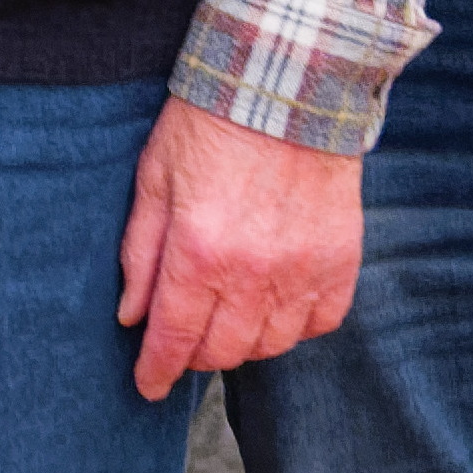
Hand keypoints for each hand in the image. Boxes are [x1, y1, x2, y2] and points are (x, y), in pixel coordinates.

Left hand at [117, 97, 366, 400]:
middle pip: (223, 351)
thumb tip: (131, 315)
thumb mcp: (154, 179)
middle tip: (185, 338)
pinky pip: (320, 324)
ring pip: (271, 345)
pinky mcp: (341, 261)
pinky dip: (295, 326)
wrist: (288, 85)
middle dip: (196, 354)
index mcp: (200, 251)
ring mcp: (304, 270)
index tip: (148, 386)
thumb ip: (141, 251)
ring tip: (228, 316)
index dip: (157, 371)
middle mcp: (254, 272)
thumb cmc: (209, 124)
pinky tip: (275, 305)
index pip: (175, 337)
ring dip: (244, 342)